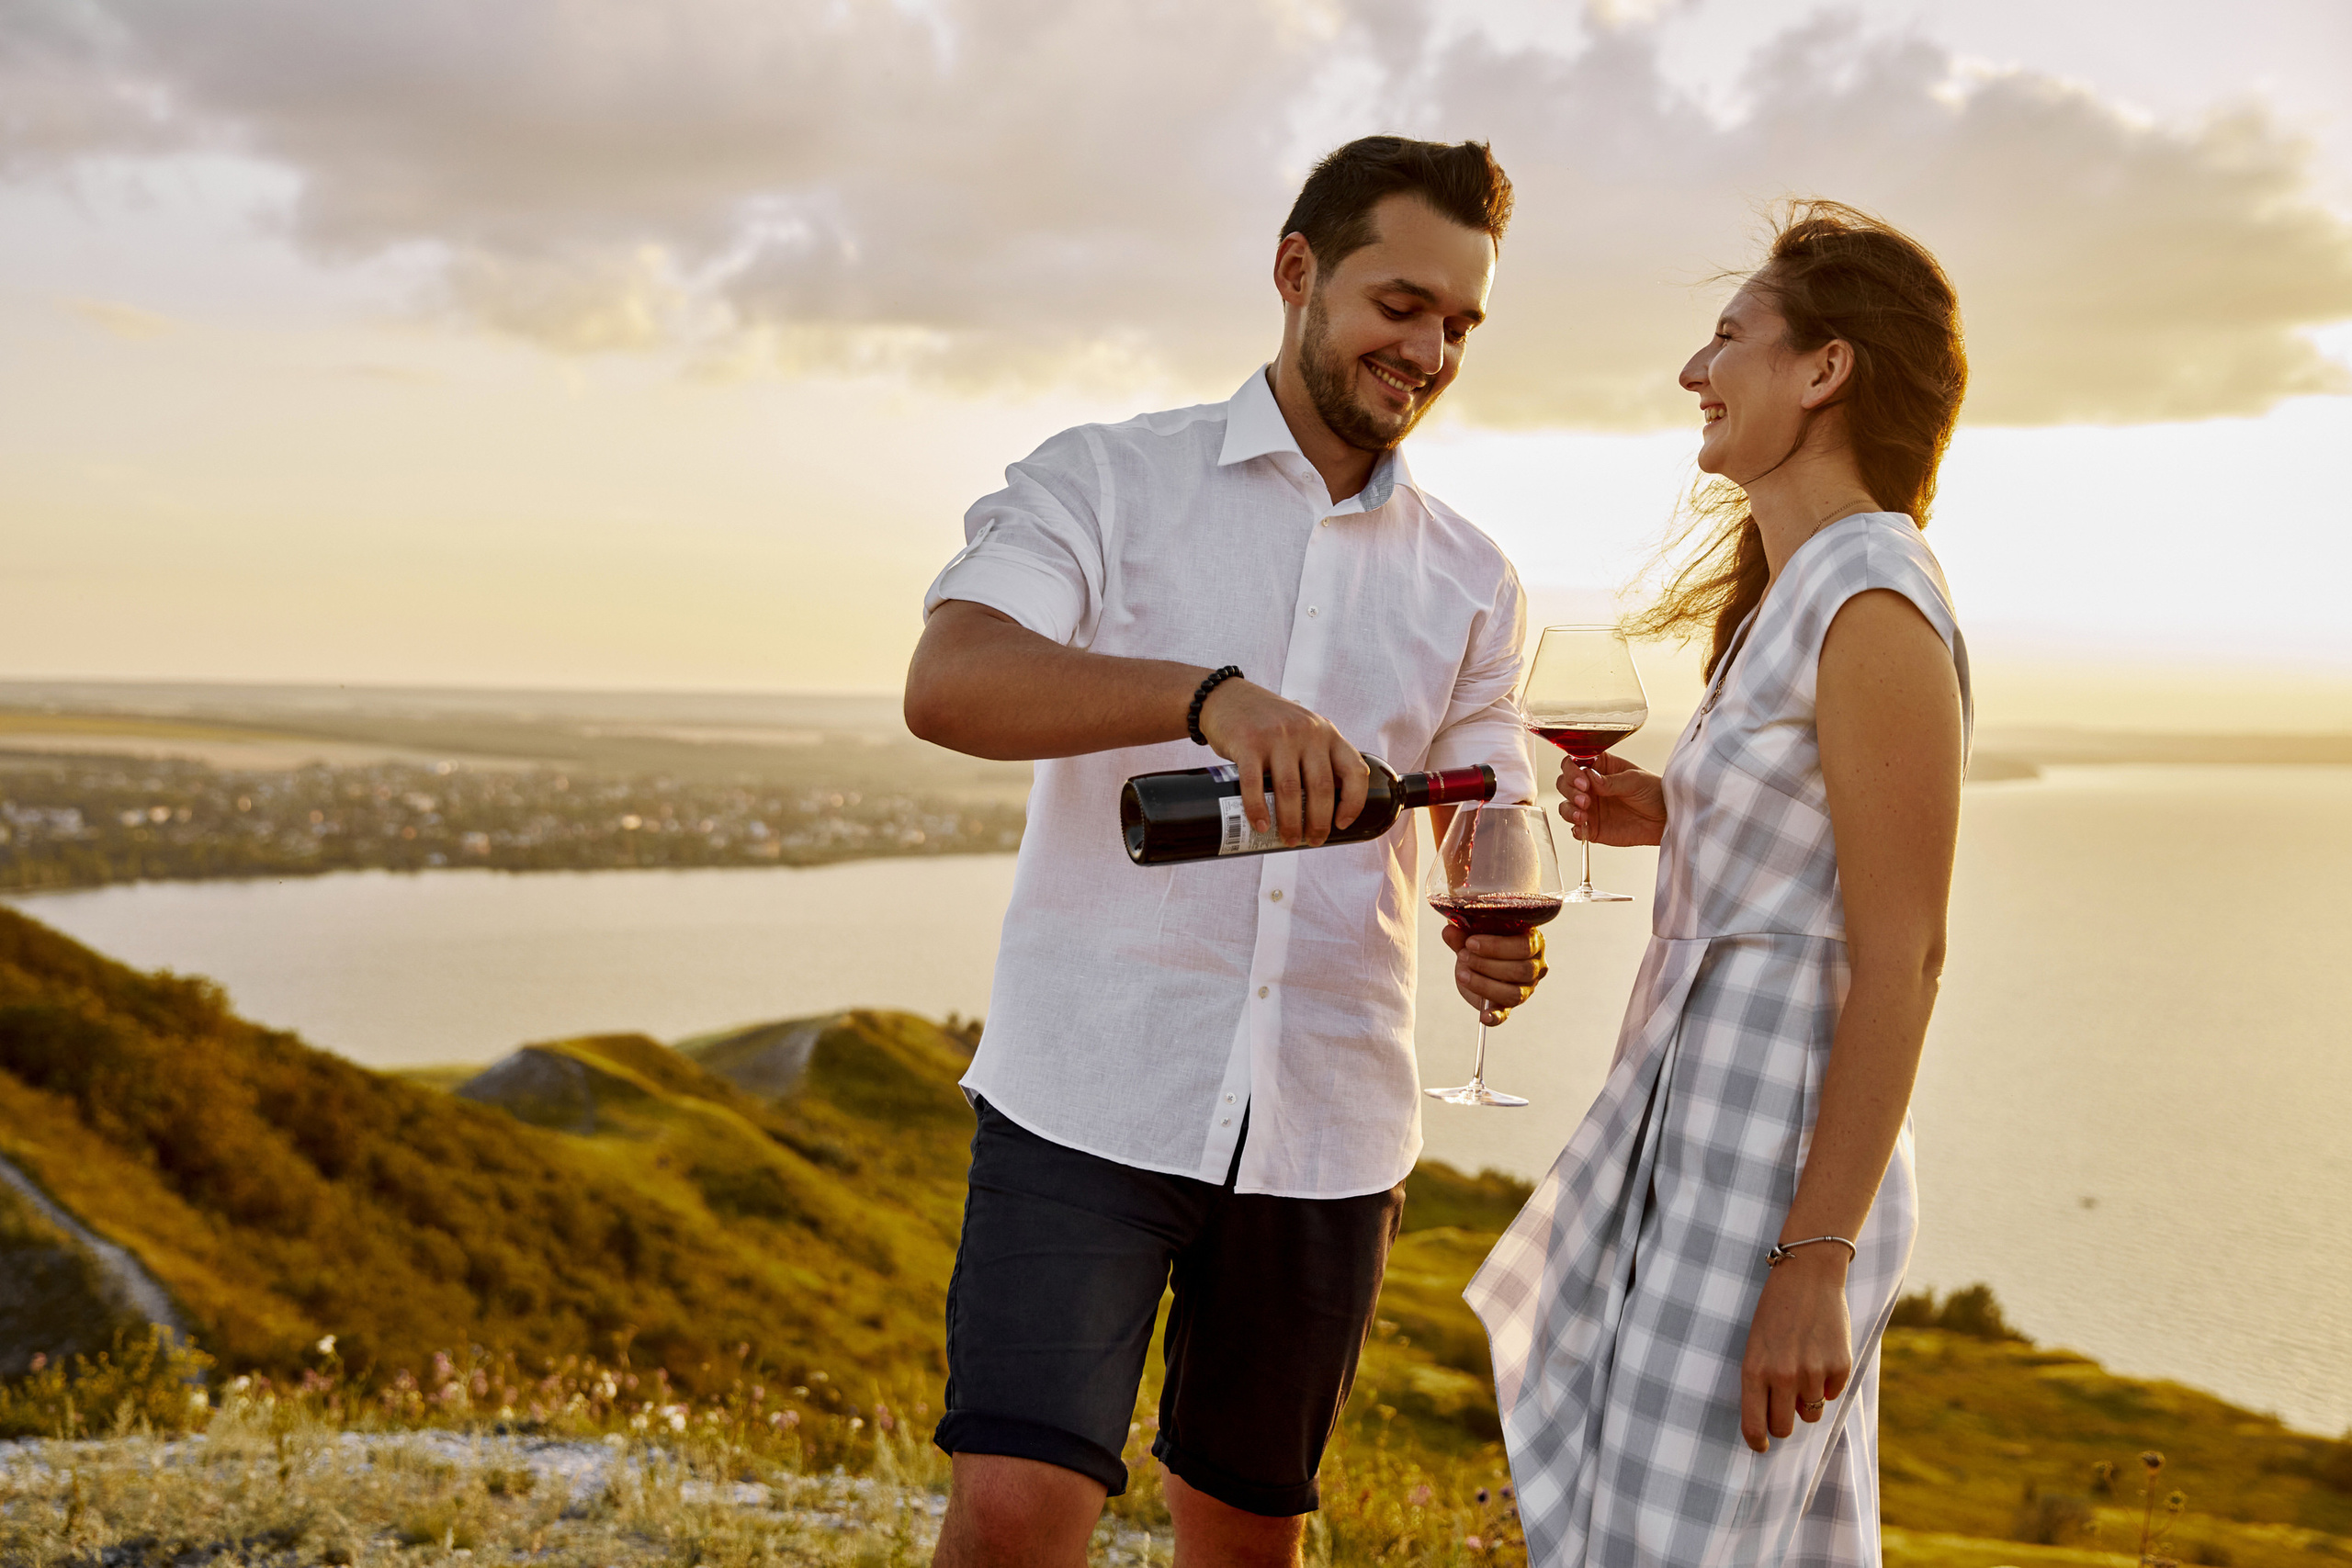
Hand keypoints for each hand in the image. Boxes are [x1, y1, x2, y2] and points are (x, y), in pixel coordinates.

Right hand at [1196, 679, 1369, 846]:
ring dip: (1290, 822)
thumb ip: (1318, 756)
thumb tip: (1326, 809)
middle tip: (1312, 841)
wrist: (1227, 698)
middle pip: (1321, 787)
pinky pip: (1254, 784)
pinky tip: (1261, 825)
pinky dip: (1258, 810)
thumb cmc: (1270, 723)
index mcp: (1327, 733)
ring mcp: (1277, 736)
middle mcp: (1306, 732)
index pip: (1354, 770)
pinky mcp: (1247, 742)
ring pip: (1289, 790)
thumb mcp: (1304, 730)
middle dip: (1318, 822)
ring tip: (1288, 840)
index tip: (1342, 824)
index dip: (1354, 802)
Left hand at [1441, 925, 1547, 1025]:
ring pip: (1513, 993)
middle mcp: (1536, 967)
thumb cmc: (1484, 941)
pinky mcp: (1509, 1006)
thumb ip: (1464, 934)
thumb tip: (1449, 931)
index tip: (1470, 943)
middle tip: (1463, 956)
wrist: (1479, 957)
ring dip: (1483, 984)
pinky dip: (1494, 1017)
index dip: (1496, 946)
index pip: (1523, 946)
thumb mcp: (1476, 934)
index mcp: (1534, 943)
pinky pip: (1505, 1014)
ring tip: (1462, 974)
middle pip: (1520, 970)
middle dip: (1486, 964)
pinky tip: (1484, 1017)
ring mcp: (1525, 989)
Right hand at [1560, 754, 1666, 847]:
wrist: (1665, 819)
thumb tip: (1590, 776)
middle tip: (1586, 798)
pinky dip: (1574, 828)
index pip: (1573, 763)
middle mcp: (1590, 787)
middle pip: (1564, 783)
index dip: (1572, 770)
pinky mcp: (1593, 828)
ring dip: (1569, 809)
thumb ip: (1611, 781)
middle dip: (1570, 790)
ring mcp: (1590, 808)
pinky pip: (1575, 828)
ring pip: (1565, 806)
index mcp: (1599, 768)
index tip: (1583, 780)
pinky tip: (1582, 827)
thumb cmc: (1654, 792)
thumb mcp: (1635, 780)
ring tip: (1583, 814)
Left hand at [1738, 1248, 1853, 1451]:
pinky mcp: (1839, 1366)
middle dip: (1783, 1423)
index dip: (1757, 1441)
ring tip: (1803, 1368)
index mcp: (1755, 1370)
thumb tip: (1768, 1422)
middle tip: (1784, 1408)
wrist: (1808, 1278)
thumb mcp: (1755, 1345)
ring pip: (1811, 1413)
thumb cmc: (1775, 1313)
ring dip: (1807, 1400)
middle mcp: (1783, 1375)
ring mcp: (1813, 1372)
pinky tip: (1821, 1355)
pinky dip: (1828, 1383)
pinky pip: (1833, 1394)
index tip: (1761, 1446)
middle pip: (1784, 1427)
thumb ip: (1760, 1382)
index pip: (1754, 1424)